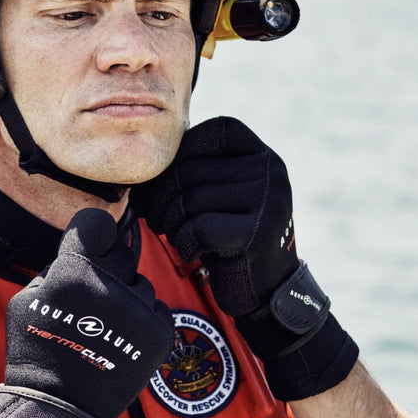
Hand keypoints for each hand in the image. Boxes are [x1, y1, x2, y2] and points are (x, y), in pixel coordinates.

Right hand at [0, 209, 173, 417]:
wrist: (59, 408)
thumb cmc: (36, 352)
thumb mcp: (25, 301)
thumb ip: (55, 268)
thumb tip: (80, 249)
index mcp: (73, 272)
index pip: (97, 222)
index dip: (93, 231)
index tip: (92, 243)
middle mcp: (110, 286)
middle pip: (121, 253)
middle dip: (107, 269)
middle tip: (93, 298)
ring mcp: (138, 311)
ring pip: (140, 283)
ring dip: (126, 297)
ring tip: (107, 326)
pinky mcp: (159, 335)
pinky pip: (158, 308)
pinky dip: (144, 320)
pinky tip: (124, 338)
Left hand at [136, 117, 358, 400]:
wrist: (265, 288)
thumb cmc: (230, 235)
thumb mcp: (224, 192)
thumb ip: (201, 166)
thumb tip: (145, 156)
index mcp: (263, 156)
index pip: (220, 129)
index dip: (186, 149)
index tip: (169, 178)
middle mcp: (272, 173)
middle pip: (195, 168)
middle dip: (164, 195)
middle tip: (156, 217)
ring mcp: (268, 203)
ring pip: (193, 199)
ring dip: (172, 222)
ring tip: (176, 234)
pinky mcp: (257, 235)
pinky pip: (200, 228)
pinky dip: (185, 242)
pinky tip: (192, 251)